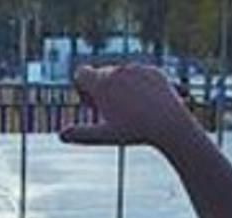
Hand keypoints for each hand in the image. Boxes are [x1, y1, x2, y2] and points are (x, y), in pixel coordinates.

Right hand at [60, 65, 194, 147]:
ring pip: (121, 74)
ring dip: (120, 86)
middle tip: (110, 111)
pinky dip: (139, 85)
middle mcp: (118, 70)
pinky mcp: (154, 70)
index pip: (81, 73)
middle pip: (101, 74)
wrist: (170, 125)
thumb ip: (81, 134)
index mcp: (102, 83)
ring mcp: (137, 68)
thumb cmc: (135, 132)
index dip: (82, 88)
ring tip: (130, 109)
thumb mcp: (105, 136)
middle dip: (102, 88)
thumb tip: (61, 135)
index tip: (92, 105)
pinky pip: (140, 75)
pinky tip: (146, 103)